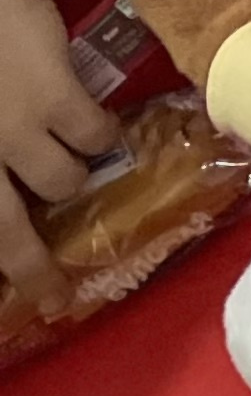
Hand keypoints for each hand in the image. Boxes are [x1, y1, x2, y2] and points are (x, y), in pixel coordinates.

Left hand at [0, 0, 107, 321]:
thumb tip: (16, 194)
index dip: (7, 265)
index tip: (29, 293)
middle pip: (7, 234)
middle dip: (35, 268)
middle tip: (55, 294)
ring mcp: (14, 129)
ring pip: (65, 182)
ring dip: (72, 170)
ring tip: (68, 152)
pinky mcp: (57, 101)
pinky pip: (95, 139)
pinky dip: (97, 132)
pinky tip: (87, 117)